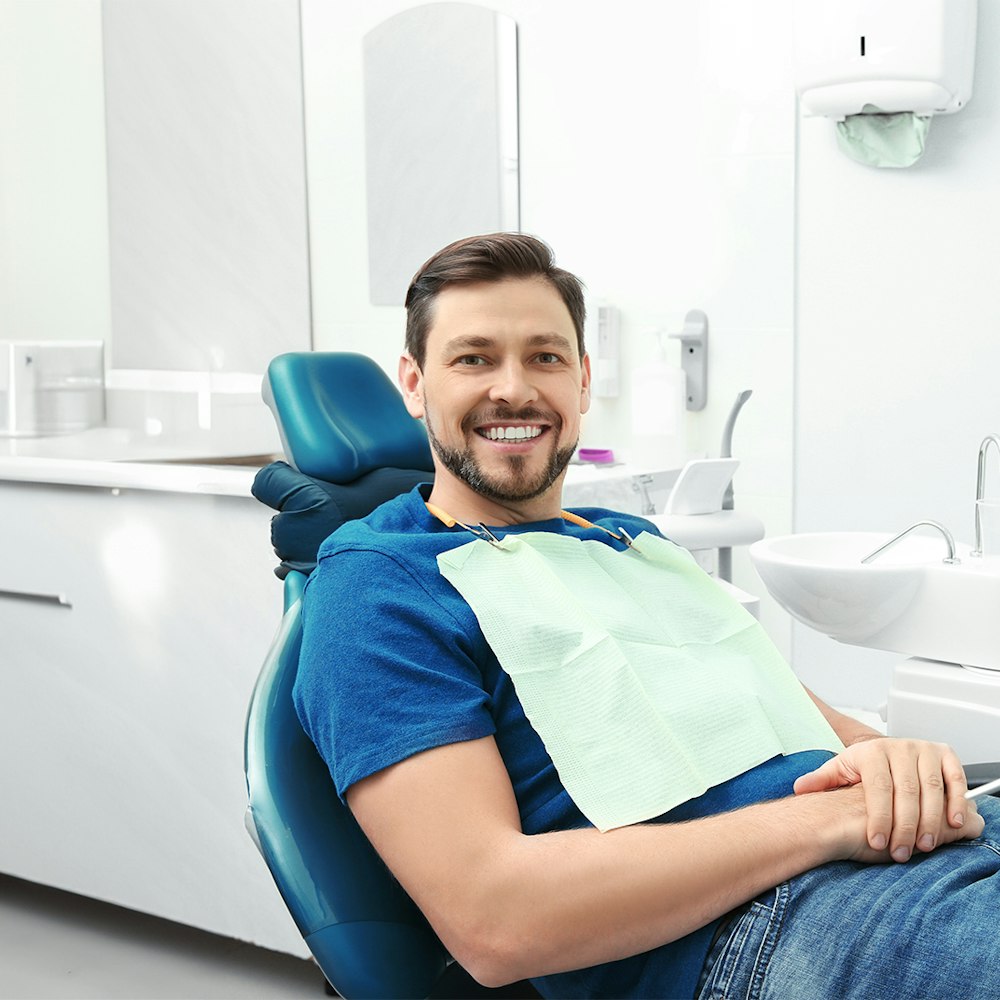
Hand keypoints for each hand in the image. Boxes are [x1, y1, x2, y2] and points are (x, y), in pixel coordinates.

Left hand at [793, 738, 982, 861]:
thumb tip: (799, 788)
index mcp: (872, 751)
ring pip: (931, 788)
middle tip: (901, 852)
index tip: (876, 841)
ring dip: (930, 820)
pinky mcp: (945, 755)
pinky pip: (955, 779)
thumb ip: (822, 780)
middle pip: (906, 791)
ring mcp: (923, 750)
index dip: (878, 817)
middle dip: (904, 826)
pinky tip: (953, 824)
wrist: (887, 750)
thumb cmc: (865, 766)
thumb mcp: (841, 770)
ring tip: (923, 845)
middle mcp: (899, 747)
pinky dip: (956, 801)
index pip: (878, 788)